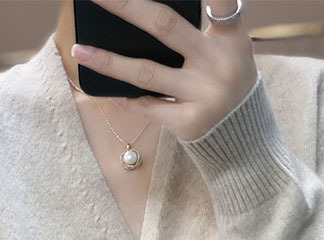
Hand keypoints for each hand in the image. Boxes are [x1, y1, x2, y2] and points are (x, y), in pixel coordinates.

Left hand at [71, 0, 258, 141]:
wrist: (244, 140)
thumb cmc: (227, 83)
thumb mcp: (229, 52)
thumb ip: (199, 32)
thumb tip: (140, 15)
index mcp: (231, 40)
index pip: (221, 1)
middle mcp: (218, 65)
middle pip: (164, 26)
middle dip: (126, 6)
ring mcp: (203, 96)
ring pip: (146, 72)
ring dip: (108, 61)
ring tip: (79, 50)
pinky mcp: (189, 123)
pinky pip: (147, 106)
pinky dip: (126, 97)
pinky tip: (106, 91)